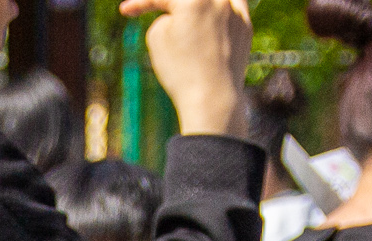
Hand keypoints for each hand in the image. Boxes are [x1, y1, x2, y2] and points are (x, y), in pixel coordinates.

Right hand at [123, 0, 250, 137]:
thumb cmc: (181, 71)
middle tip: (161, 7)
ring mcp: (236, 11)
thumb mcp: (157, 38)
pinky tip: (218, 7)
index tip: (125, 11)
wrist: (212, 100)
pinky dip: (223, 5)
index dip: (141, 3)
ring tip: (190, 10)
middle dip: (172, 4)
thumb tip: (178, 15)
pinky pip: (235, 4)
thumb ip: (164, 16)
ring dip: (199, 3)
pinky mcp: (246, 26)